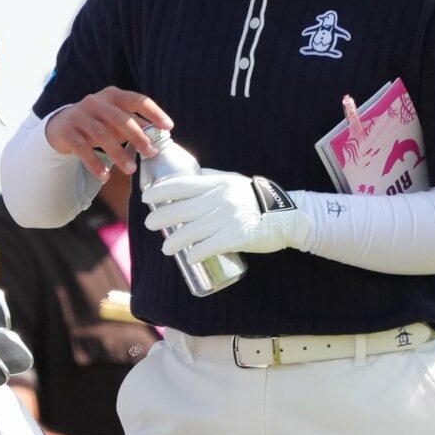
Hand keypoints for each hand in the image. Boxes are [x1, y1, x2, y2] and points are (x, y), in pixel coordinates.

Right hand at [44, 86, 171, 178]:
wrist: (61, 126)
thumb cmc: (98, 122)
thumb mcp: (117, 120)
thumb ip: (137, 124)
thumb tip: (162, 134)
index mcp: (113, 95)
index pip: (137, 100)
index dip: (154, 113)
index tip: (169, 127)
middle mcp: (95, 102)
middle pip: (119, 118)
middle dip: (137, 136)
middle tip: (151, 153)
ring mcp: (79, 115)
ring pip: (101, 134)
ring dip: (118, 153)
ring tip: (130, 169)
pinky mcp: (66, 131)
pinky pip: (82, 148)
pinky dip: (94, 163)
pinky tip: (105, 176)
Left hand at [144, 170, 311, 259]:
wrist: (287, 215)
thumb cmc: (255, 198)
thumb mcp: (232, 181)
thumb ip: (210, 180)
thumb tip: (187, 177)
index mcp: (217, 183)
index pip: (182, 185)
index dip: (161, 191)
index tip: (147, 197)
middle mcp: (220, 199)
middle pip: (182, 209)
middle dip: (161, 217)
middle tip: (149, 224)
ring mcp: (229, 218)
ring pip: (192, 230)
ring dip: (175, 241)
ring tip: (165, 248)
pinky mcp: (238, 236)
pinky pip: (211, 246)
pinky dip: (197, 253)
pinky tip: (188, 257)